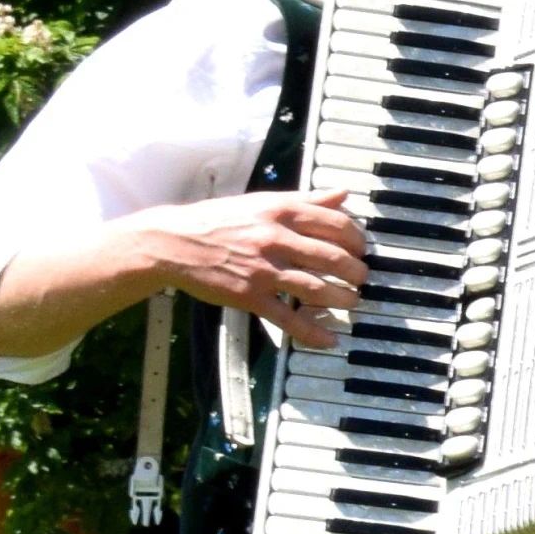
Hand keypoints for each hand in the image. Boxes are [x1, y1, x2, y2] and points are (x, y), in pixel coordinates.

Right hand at [139, 190, 368, 350]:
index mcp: (281, 212)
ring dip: (344, 299)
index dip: (359, 240)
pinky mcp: (250, 296)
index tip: (362, 250)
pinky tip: (330, 339)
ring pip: (318, 289)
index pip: (338, 225)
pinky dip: (313, 332)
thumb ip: (306, 199)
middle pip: (334, 259)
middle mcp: (275, 239)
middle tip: (361, 279)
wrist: (172, 242)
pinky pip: (289, 319)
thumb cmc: (218, 219)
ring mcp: (263, 270)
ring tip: (352, 301)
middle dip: (357, 273)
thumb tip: (343, 194)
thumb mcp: (262, 201)